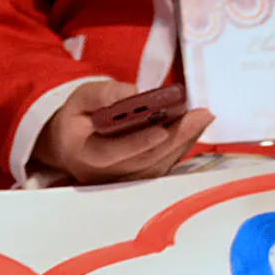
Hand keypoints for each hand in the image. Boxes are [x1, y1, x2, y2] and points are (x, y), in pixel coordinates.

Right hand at [34, 80, 214, 183]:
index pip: (111, 153)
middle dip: (175, 137)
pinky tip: (194, 128)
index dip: (137, 143)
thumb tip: (134, 92)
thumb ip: (102, 95)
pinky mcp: (139, 180)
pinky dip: (181, 146)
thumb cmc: (78, 121)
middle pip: (145, 160)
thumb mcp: (80, 99)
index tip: (161, 130)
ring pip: (159, 165)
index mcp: (85, 154)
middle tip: (200, 115)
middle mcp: (105, 175)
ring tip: (201, 118)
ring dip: (183, 141)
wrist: (73, 147)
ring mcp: (124, 181)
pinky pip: (164, 165)